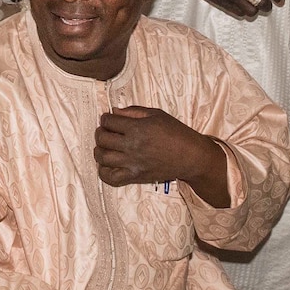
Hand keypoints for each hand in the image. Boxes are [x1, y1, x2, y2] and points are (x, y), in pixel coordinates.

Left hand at [94, 106, 228, 205]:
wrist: (191, 156)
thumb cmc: (176, 132)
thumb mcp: (157, 114)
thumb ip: (133, 111)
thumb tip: (114, 111)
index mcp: (137, 128)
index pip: (109, 121)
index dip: (105, 118)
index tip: (107, 119)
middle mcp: (132, 145)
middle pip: (103, 138)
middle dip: (100, 132)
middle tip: (104, 131)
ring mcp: (132, 162)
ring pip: (103, 157)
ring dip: (99, 150)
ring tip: (104, 146)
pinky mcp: (135, 176)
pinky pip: (111, 177)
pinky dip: (104, 171)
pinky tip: (107, 164)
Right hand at [160, 0, 282, 19]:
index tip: (280, 0)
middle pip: (261, 1)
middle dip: (267, 6)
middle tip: (267, 6)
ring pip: (250, 10)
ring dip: (254, 11)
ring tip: (253, 8)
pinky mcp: (220, 0)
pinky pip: (237, 12)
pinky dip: (242, 12)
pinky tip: (241, 8)